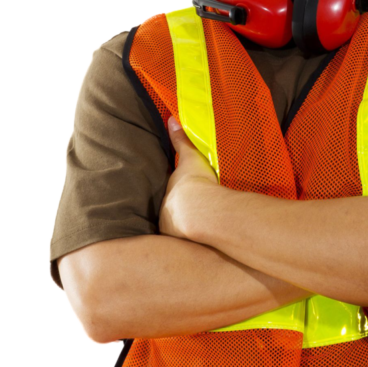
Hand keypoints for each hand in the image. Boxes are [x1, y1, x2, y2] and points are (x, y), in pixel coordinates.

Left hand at [158, 117, 218, 239]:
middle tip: (188, 217)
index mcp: (166, 198)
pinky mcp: (184, 246)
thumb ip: (180, 140)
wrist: (201, 210)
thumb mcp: (190, 159)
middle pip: (170, 216)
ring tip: (195, 234)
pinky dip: (194, 244)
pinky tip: (202, 247)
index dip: (175, 198)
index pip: (168, 198)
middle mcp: (165, 216)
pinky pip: (189, 245)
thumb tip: (171, 119)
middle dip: (176, 217)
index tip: (182, 199)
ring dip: (183, 232)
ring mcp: (173, 232)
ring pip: (177, 232)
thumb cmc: (196, 184)